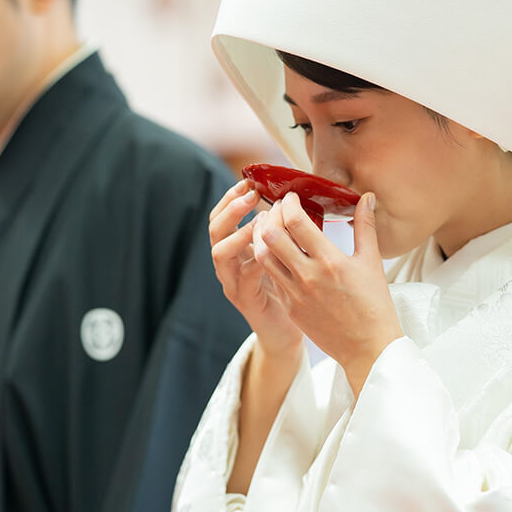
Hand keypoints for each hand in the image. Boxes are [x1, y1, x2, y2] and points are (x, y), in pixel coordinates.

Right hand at [209, 179, 303, 355]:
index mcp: (237, 248)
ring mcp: (233, 282)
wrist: (287, 330)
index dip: (231, 198)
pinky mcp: (245, 300)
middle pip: (214, 229)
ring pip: (220, 253)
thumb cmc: (290, 287)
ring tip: (257, 222)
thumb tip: (297, 197)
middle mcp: (229, 263)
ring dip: (237, 234)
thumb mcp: (284, 252)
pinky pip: (243, 277)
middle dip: (230, 209)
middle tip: (251, 195)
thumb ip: (284, 228)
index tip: (249, 182)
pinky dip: (255, 262)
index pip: (222, 215)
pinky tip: (270, 253)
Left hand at [252, 191, 402, 393]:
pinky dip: (269, 261)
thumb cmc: (374, 304)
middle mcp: (308, 276)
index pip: (296, 222)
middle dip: (269, 216)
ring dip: (262, 238)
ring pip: (263, 257)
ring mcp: (295, 294)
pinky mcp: (290, 307)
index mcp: (330, 261)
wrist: (368, 348)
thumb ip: (365, 226)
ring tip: (270, 228)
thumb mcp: (372, 262)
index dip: (288, 203)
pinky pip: (271, 278)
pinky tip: (276, 253)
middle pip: (271, 236)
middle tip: (276, 210)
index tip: (291, 197)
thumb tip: (366, 197)